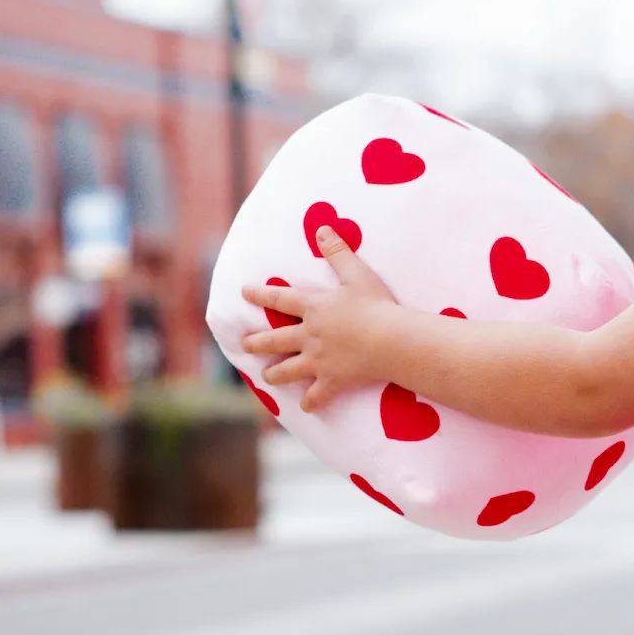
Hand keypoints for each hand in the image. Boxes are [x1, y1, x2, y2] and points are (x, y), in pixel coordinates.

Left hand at [243, 229, 400, 413]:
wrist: (389, 340)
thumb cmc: (376, 305)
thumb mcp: (357, 273)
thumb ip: (338, 251)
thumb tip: (322, 228)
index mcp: (313, 308)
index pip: (279, 298)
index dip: (260, 294)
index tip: (244, 293)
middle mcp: (309, 335)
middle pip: (275, 340)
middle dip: (257, 342)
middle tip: (245, 345)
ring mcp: (318, 361)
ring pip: (288, 370)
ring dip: (275, 374)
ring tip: (266, 377)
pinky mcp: (332, 381)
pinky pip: (317, 396)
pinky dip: (311, 402)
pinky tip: (306, 406)